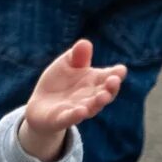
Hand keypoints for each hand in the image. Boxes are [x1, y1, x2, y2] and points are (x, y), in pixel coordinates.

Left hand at [19, 40, 124, 161]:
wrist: (41, 106)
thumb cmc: (59, 82)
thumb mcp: (65, 65)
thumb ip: (76, 56)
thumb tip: (84, 42)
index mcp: (94, 81)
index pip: (109, 77)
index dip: (116, 74)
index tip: (120, 70)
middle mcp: (91, 96)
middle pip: (106, 93)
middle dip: (111, 88)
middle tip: (114, 81)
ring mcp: (78, 108)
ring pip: (92, 107)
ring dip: (98, 102)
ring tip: (102, 96)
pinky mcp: (63, 119)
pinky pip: (71, 118)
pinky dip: (76, 115)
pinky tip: (81, 111)